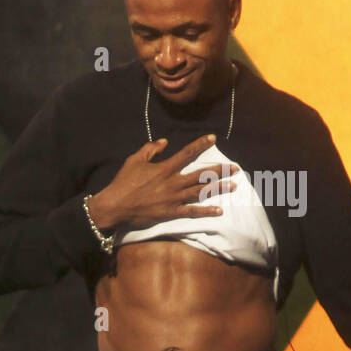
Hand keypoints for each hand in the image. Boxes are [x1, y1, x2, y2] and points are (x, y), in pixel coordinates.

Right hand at [86, 135, 237, 230]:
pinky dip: (206, 212)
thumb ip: (150, 149)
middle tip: (235, 168)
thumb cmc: (123, 182)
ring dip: (219, 189)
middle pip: (201, 174)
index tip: (213, 138)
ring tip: (234, 185)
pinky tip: (219, 211)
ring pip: (201, 192)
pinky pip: (192, 212)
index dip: (201, 144)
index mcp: (165, 168)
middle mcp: (173, 182)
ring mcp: (173, 198)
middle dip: (220, 170)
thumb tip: (164, 141)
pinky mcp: (171, 213)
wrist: (115, 206)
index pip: (187, 153)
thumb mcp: (134, 160)